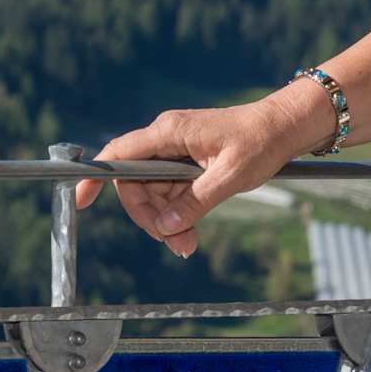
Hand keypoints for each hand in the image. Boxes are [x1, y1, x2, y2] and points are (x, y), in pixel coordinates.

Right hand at [74, 93, 317, 258]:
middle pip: (135, 183)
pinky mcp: (187, 160)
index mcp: (170, 131)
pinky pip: (171, 190)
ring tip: (188, 245)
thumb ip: (196, 200)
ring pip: (153, 191)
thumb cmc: (263, 140)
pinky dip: (178, 212)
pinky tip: (189, 233)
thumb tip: (166, 227)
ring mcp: (176, 150)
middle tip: (173, 243)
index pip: (119, 153)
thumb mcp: (231, 175)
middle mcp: (167, 138)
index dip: (97, 177)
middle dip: (149, 216)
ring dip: (166, 220)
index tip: (82, 201)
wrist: (288, 126)